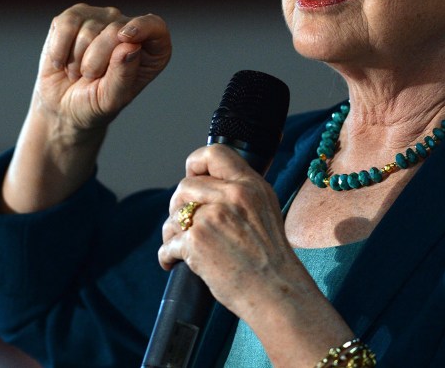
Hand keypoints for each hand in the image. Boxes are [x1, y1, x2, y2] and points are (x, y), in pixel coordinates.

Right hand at [34, 3, 171, 135]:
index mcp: (150, 49)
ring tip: (78, 72)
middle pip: (116, 30)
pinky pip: (66, 24)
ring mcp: (101, 19)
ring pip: (88, 29)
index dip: (143, 27)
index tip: (125, 38)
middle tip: (91, 77)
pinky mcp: (73, 17)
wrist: (62, 106)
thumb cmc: (94, 104)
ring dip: (77, 60)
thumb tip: (131, 45)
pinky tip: (61, 62)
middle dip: (97, 60)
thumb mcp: (111, 99)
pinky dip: (59, 49)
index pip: (155, 26)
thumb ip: (123, 74)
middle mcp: (128, 28)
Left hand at [158, 147, 354, 366]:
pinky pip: (168, 243)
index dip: (195, 163)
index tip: (192, 175)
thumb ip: (239, 191)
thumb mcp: (266, 209)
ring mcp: (212, 218)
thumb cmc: (271, 257)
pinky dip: (167, 255)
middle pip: (185, 186)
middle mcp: (231, 196)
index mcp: (250, 185)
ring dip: (172, 231)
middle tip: (185, 222)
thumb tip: (205, 183)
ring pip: (174, 215)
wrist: (277, 291)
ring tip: (180, 244)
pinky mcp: (197, 243)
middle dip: (179, 205)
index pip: (214, 153)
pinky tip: (172, 260)